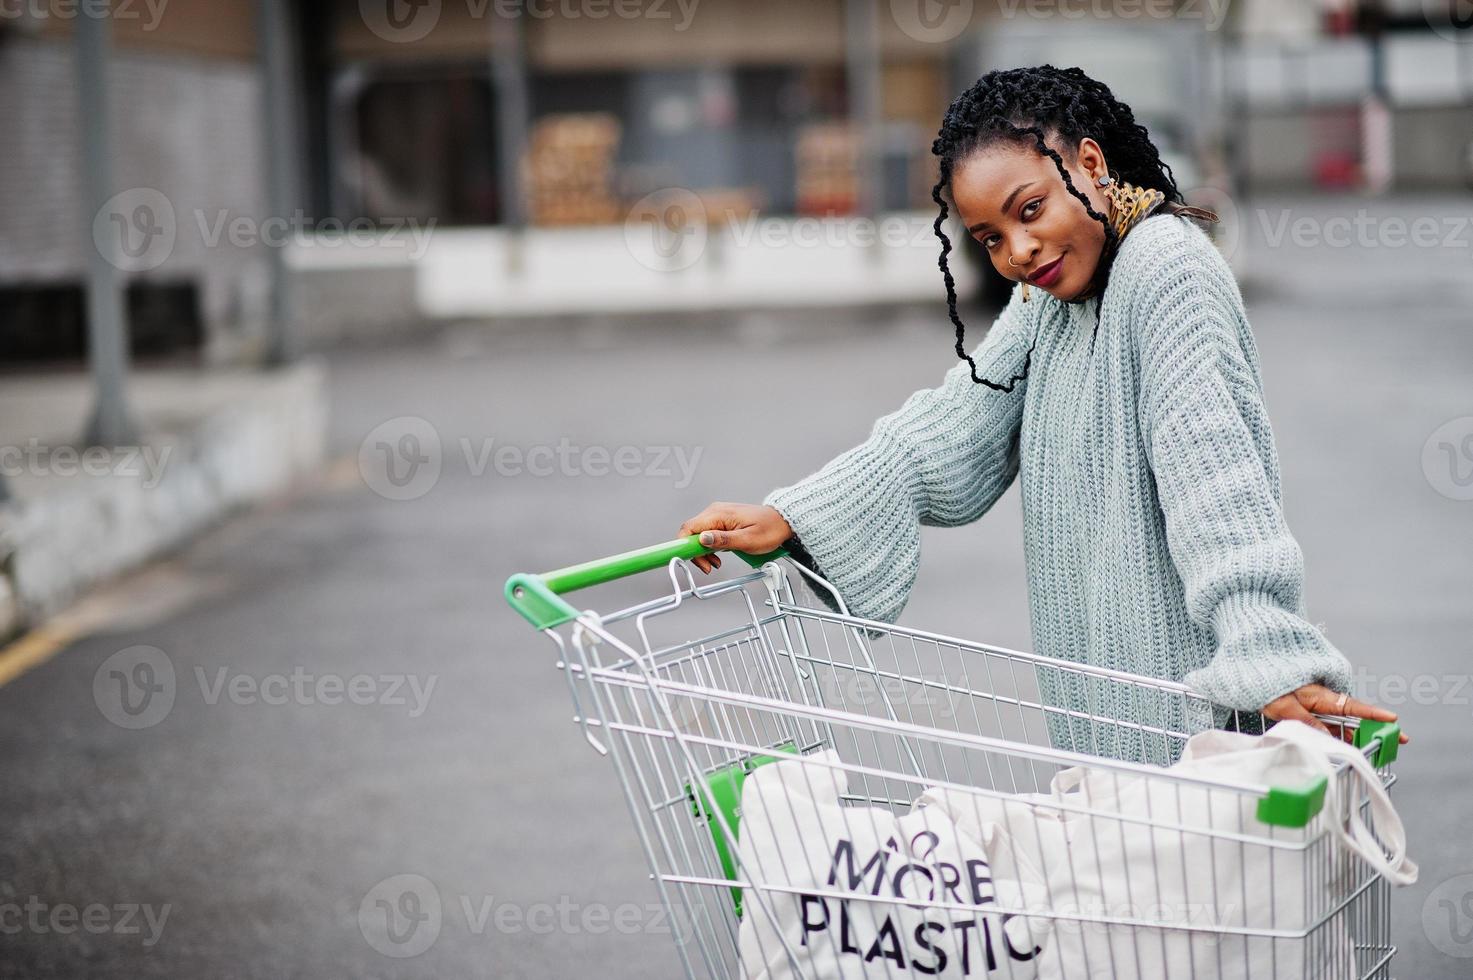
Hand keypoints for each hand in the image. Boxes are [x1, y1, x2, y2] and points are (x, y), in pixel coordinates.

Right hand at [677, 502, 792, 574]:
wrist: (782, 522)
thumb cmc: (770, 529)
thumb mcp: (748, 540)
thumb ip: (724, 540)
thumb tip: (703, 539)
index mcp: (719, 515)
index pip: (689, 528)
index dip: (684, 546)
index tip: (688, 559)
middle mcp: (715, 512)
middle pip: (691, 533)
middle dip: (696, 553)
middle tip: (708, 566)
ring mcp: (718, 516)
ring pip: (698, 535)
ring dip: (703, 552)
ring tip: (716, 563)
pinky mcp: (722, 522)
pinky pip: (707, 535)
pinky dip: (710, 548)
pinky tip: (719, 556)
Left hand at [1261, 683, 1409, 744]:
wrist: (1251, 675)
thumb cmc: (1267, 687)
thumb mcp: (1285, 706)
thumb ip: (1307, 722)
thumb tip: (1327, 737)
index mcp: (1321, 696)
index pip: (1353, 706)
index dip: (1373, 714)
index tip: (1393, 719)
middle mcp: (1324, 701)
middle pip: (1354, 718)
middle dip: (1375, 730)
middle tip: (1397, 740)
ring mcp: (1317, 707)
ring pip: (1342, 725)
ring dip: (1356, 737)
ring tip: (1374, 751)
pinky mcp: (1309, 714)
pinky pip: (1329, 727)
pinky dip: (1338, 737)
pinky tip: (1344, 749)